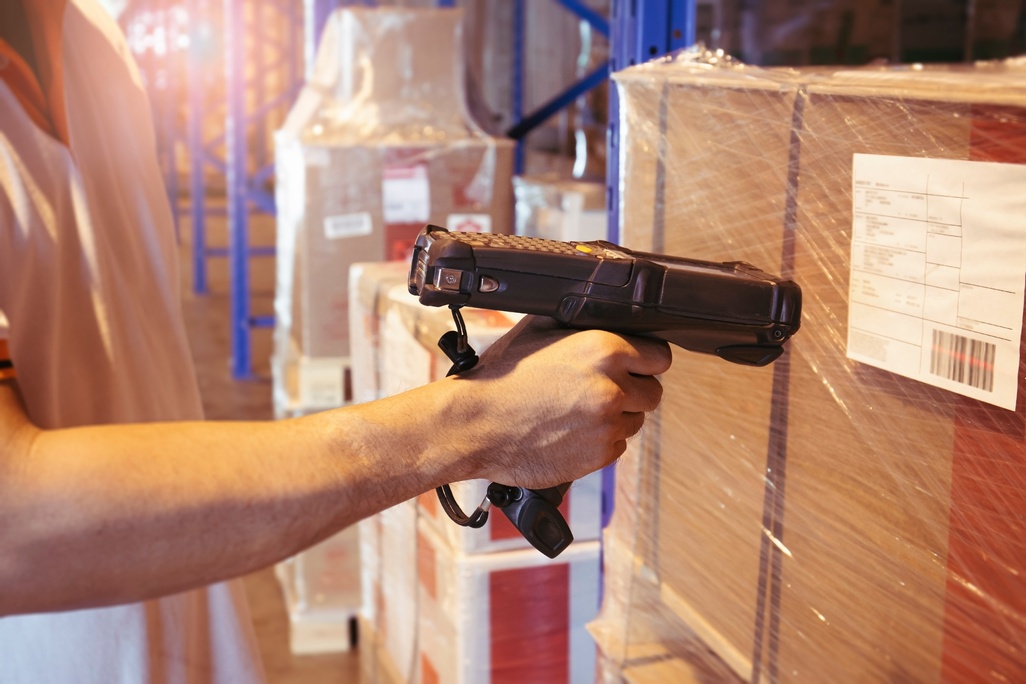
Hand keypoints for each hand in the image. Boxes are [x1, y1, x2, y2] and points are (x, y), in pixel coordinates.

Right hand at [448, 316, 671, 488]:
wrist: (473, 425)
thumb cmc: (500, 378)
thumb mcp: (537, 329)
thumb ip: (578, 321)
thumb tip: (598, 315)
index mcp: (604, 349)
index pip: (659, 356)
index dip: (645, 360)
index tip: (633, 365)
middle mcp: (613, 387)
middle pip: (653, 392)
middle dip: (633, 390)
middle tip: (601, 388)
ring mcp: (607, 425)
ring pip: (636, 421)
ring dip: (617, 416)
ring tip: (578, 410)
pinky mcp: (598, 456)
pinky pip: (616, 446)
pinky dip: (599, 440)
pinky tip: (570, 430)